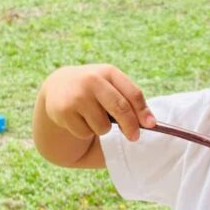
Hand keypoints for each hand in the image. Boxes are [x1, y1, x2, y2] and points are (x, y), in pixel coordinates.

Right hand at [39, 64, 154, 141]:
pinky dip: (85, 132)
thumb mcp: (110, 87)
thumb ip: (128, 101)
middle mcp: (92, 80)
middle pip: (120, 108)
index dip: (143, 111)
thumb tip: (150, 123)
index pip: (132, 93)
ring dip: (102, 129)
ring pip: (103, 127)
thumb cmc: (94, 90)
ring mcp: (77, 95)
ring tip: (92, 118)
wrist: (57, 87)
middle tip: (134, 137)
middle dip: (131, 126)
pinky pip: (85, 133)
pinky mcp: (64, 110)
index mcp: (108, 72)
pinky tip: (78, 119)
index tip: (151, 125)